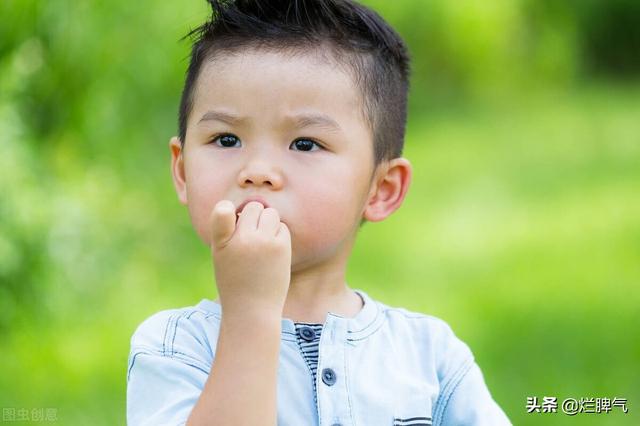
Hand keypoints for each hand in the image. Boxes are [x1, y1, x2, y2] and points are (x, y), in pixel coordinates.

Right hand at [209, 200, 291, 318]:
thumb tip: (252, 207)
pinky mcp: (281, 247)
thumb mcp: (221, 255)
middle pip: (254, 207)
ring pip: (271, 214)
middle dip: (254, 217)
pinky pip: (282, 227)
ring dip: (268, 223)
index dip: (225, 209)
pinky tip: (272, 252)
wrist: (252, 309)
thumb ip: (227, 229)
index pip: (222, 210)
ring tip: (262, 244)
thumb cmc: (234, 280)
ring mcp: (263, 242)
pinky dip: (279, 235)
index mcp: (221, 241)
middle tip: (250, 238)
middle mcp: (242, 239)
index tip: (228, 212)